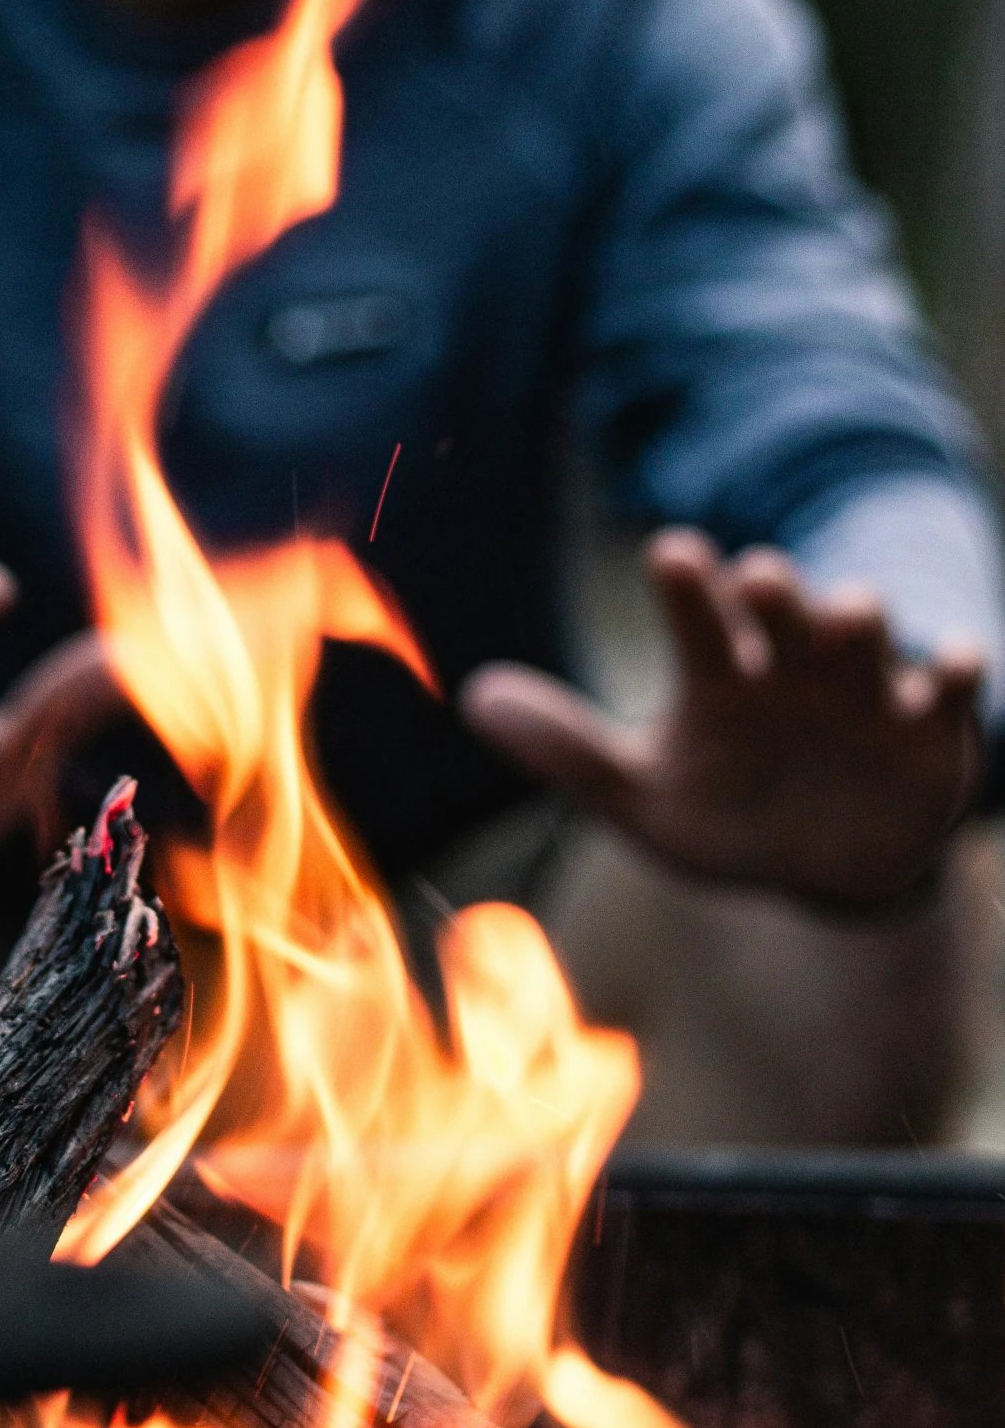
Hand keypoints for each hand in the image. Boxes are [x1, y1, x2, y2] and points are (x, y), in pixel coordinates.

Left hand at [460, 530, 984, 906]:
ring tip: (844, 617)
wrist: (827, 871)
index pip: (700, 613)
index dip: (691, 586)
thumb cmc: (727, 815)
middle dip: (776, 588)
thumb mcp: (643, 798)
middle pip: (784, 603)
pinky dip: (954, 668)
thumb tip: (472, 698)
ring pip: (867, 627)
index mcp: (720, 672)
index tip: (675, 556)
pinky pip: (953, 686)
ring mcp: (864, 692)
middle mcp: (790, 665)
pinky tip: (951, 661)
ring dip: (857, 616)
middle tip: (761, 579)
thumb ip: (568, 751)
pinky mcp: (932, 729)